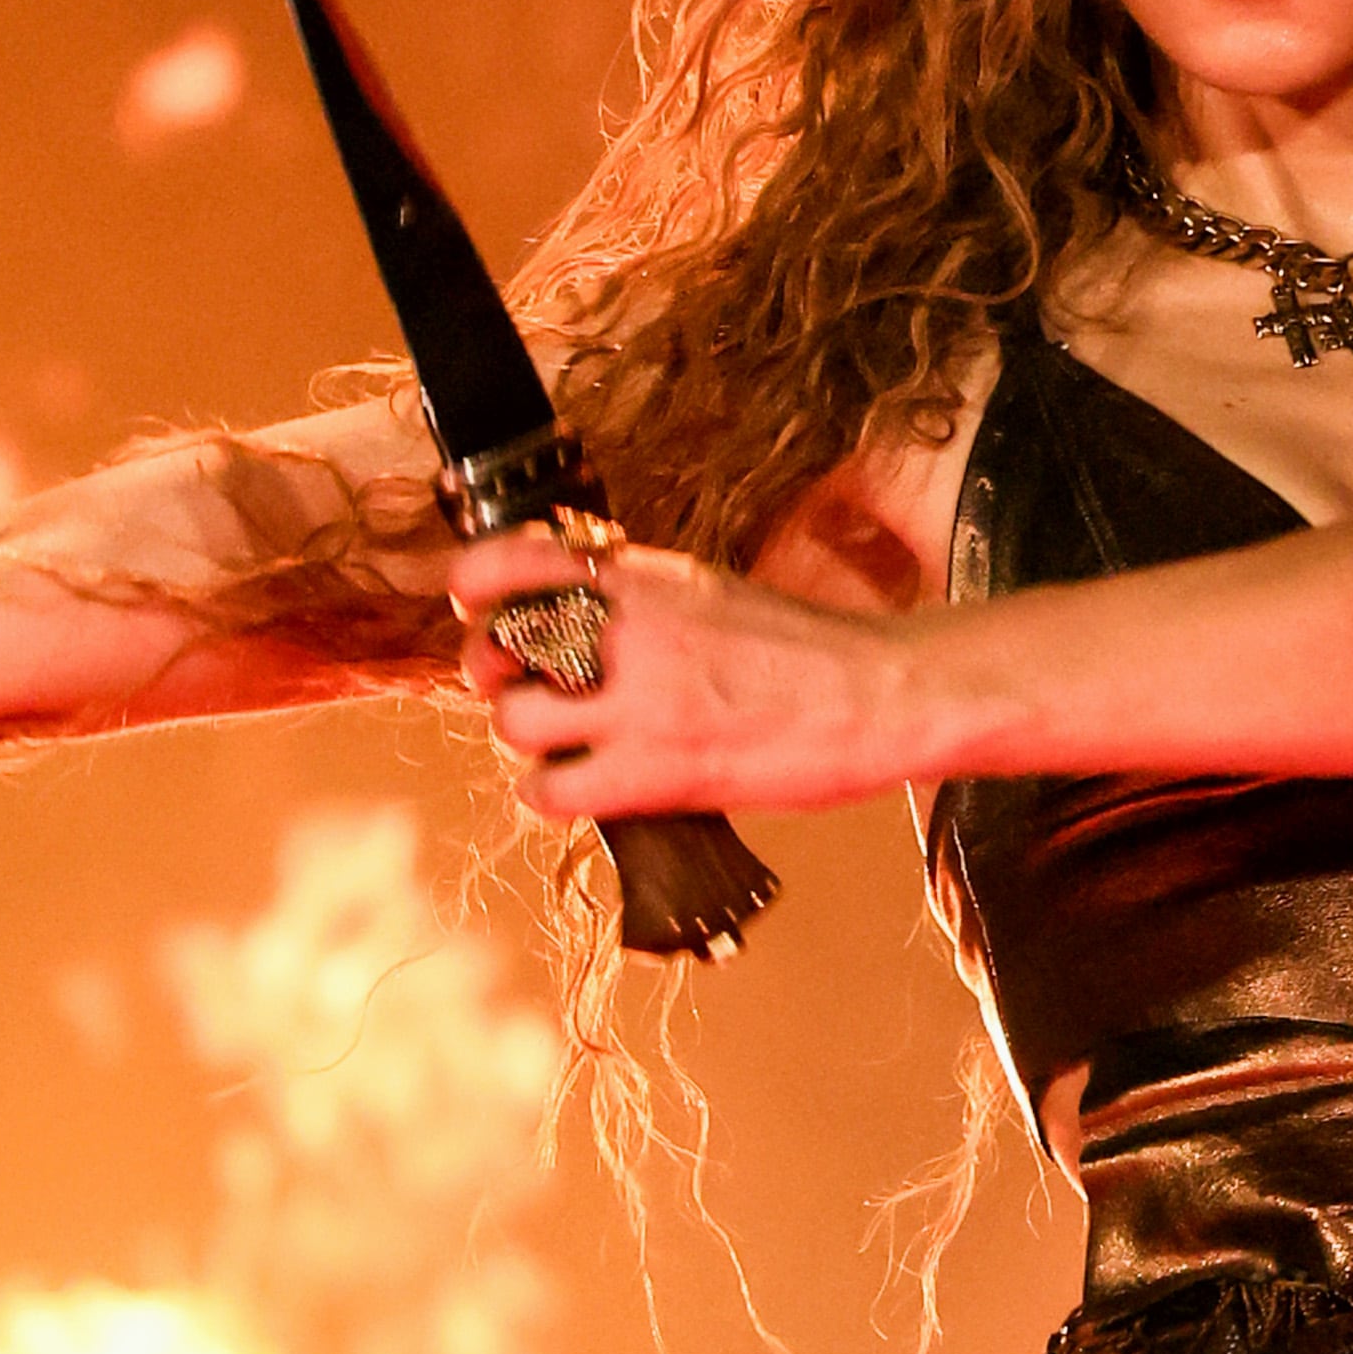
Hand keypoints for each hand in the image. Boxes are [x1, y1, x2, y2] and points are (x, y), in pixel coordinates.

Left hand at [448, 529, 930, 823]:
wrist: (876, 695)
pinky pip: (548, 791)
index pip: (514, 560)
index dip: (476, 585)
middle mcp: (627, 633)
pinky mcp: (653, 773)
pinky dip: (549, 793)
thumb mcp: (709, 590)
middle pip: (498, 649)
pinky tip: (578, 786)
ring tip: (563, 741)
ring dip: (528, 737)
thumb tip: (575, 607)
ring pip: (514, 723)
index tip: (476, 603)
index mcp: (642, 577)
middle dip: (496, 672)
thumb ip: (638, 596)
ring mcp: (637, 704)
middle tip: (520, 686)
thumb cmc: (805, 648)